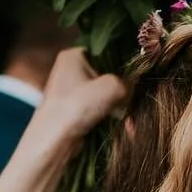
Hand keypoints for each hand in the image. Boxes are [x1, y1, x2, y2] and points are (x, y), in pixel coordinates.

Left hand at [17, 47, 126, 171]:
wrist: (54, 140)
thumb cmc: (78, 107)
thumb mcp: (111, 87)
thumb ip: (128, 82)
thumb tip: (134, 87)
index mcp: (74, 55)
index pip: (107, 51)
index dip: (124, 63)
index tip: (137, 77)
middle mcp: (71, 69)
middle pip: (107, 73)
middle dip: (122, 89)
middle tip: (134, 99)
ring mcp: (72, 89)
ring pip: (105, 92)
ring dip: (119, 106)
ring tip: (130, 118)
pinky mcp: (75, 108)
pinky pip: (100, 107)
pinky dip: (111, 116)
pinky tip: (125, 127)